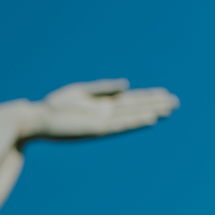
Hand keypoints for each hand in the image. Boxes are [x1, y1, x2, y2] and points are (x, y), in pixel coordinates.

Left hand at [32, 79, 178, 139]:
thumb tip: (127, 85)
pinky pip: (121, 125)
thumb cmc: (56, 106)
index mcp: (103, 104)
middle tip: (176, 102)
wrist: (38, 118)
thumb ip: (104, 88)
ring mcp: (103, 122)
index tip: (165, 93)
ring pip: (132, 116)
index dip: (148, 96)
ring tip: (168, 109)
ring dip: (150, 112)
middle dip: (154, 104)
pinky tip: (150, 118)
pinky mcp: (96, 129)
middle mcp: (106, 113)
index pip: (131, 99)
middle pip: (136, 107)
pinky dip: (135, 122)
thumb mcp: (81, 91)